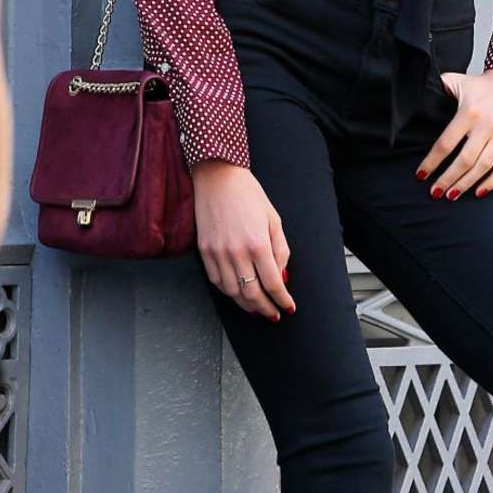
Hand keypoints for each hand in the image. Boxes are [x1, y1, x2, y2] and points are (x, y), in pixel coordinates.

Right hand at [191, 161, 295, 321]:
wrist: (217, 177)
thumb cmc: (248, 194)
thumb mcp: (274, 220)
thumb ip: (280, 250)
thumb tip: (281, 276)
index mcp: (258, 244)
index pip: (272, 283)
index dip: (282, 300)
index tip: (288, 307)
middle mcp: (236, 252)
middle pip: (252, 294)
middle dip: (265, 309)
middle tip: (273, 314)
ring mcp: (217, 253)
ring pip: (232, 292)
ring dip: (246, 305)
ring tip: (257, 309)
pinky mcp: (204, 251)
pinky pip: (216, 281)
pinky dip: (228, 292)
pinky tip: (237, 293)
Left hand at [416, 67, 492, 198]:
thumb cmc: (481, 84)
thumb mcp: (457, 81)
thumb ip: (438, 88)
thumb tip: (416, 92)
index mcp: (468, 112)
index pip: (446, 143)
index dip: (432, 162)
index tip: (421, 175)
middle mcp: (486, 124)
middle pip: (464, 160)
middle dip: (447, 179)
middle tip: (435, 193)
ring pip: (483, 166)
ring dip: (466, 184)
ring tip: (452, 195)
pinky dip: (492, 182)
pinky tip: (478, 192)